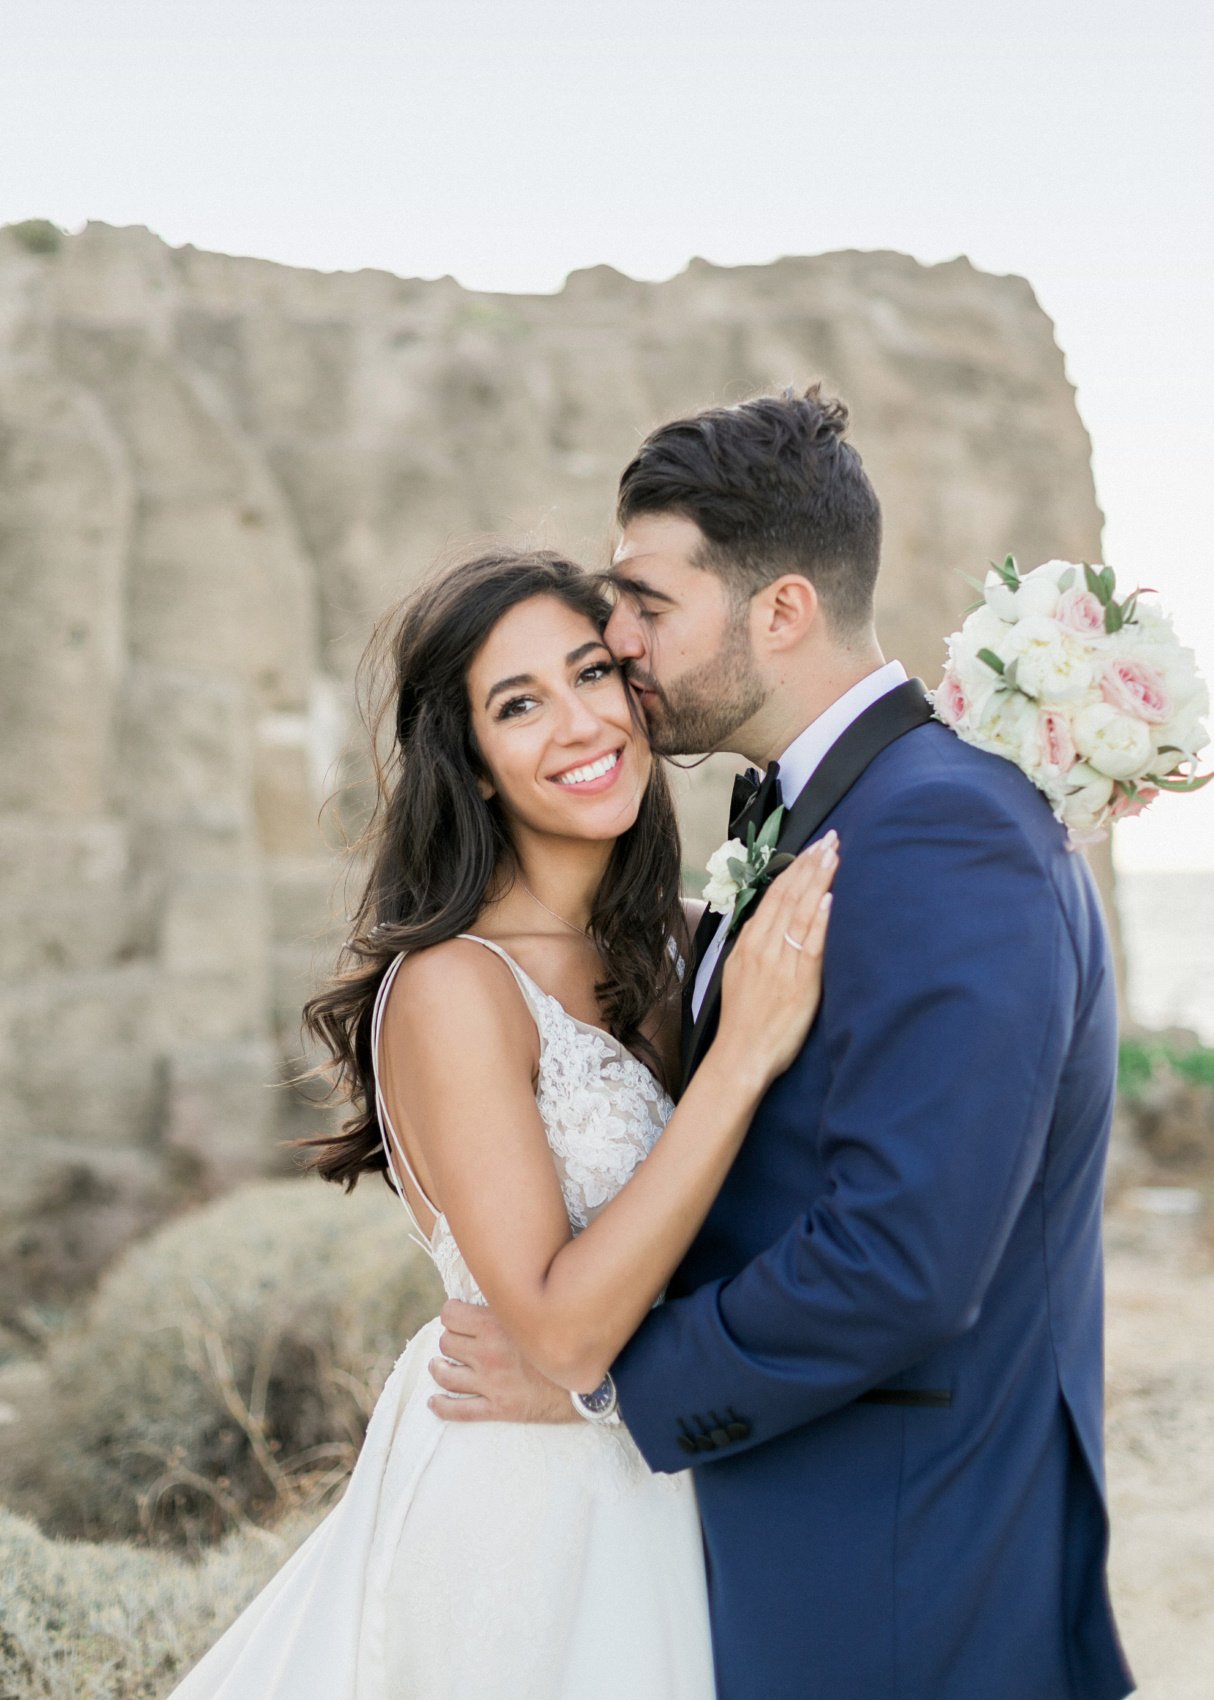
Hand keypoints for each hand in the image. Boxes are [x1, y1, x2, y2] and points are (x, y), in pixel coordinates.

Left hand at [428, 1299, 579, 1423]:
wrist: (594, 1381)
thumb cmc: (569, 1341)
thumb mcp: (538, 1313)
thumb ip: (513, 1307)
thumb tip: (497, 1294)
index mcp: (496, 1324)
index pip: (450, 1314)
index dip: (452, 1315)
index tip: (458, 1318)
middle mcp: (488, 1352)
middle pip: (446, 1342)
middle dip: (450, 1340)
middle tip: (457, 1342)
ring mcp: (491, 1383)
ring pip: (445, 1373)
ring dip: (439, 1368)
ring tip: (440, 1366)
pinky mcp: (498, 1408)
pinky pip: (458, 1410)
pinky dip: (441, 1406)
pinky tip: (434, 1402)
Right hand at [715, 831, 836, 1085]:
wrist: (742, 1055)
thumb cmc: (745, 1020)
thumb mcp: (738, 974)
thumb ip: (752, 947)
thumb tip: (763, 923)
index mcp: (748, 944)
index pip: (772, 895)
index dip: (794, 869)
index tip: (812, 848)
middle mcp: (762, 947)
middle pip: (787, 895)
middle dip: (810, 864)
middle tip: (830, 839)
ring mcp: (780, 962)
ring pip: (799, 912)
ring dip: (818, 881)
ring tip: (834, 855)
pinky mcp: (799, 981)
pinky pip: (810, 943)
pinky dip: (819, 919)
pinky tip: (829, 898)